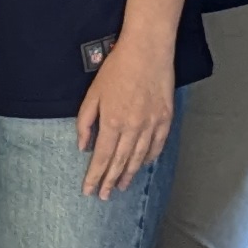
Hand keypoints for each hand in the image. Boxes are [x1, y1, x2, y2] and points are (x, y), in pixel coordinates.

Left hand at [74, 24, 177, 199]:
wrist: (147, 51)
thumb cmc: (117, 69)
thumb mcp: (93, 94)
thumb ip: (85, 122)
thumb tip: (83, 146)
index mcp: (111, 122)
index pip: (101, 158)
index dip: (95, 177)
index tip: (89, 190)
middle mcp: (132, 128)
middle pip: (119, 163)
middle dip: (110, 181)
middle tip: (104, 196)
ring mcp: (151, 125)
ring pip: (138, 158)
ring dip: (128, 175)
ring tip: (121, 187)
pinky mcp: (165, 119)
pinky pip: (156, 146)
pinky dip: (148, 159)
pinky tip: (141, 166)